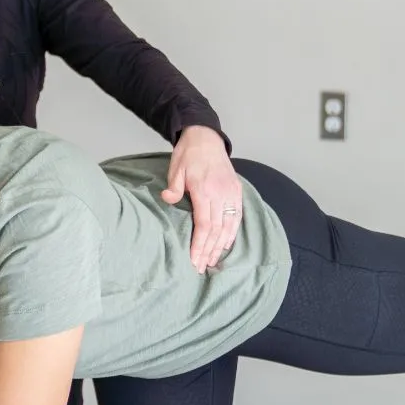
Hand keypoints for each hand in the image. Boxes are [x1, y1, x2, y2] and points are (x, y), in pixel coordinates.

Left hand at [159, 125, 242, 273]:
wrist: (206, 137)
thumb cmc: (188, 154)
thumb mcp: (176, 168)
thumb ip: (174, 187)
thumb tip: (167, 200)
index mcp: (204, 190)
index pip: (204, 225)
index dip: (200, 245)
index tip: (195, 260)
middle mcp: (221, 194)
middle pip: (217, 229)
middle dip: (209, 250)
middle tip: (202, 267)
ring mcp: (231, 193)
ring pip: (229, 225)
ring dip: (221, 245)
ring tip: (212, 261)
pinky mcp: (236, 191)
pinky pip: (237, 216)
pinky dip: (232, 232)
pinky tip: (226, 244)